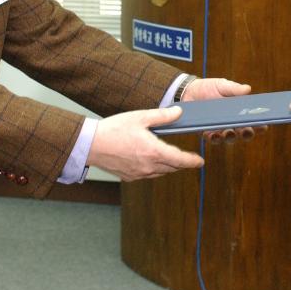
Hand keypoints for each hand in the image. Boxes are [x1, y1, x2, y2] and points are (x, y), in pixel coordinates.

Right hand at [87, 107, 203, 180]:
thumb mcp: (140, 117)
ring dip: (168, 166)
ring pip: (160, 173)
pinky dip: (154, 169)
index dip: (192, 161)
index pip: (180, 160)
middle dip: (181, 163)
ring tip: (170, 157)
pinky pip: (147, 175)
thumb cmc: (113, 129)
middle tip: (187, 158)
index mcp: (153, 151)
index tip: (200, 161)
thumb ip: (162, 116)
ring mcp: (138, 173)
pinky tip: (150, 160)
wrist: (90, 145)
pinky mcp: (129, 176)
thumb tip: (179, 112)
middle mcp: (148, 166)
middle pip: (172, 168)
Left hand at [185, 78, 258, 144]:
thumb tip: (248, 89)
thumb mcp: (222, 85)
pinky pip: (213, 139)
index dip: (259, 125)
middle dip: (247, 133)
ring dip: (232, 137)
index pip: (252, 120)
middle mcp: (231, 122)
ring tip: (230, 133)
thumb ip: (234, 89)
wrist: (188, 91)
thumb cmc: (208, 87)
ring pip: (229, 138)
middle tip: (247, 131)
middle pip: (243, 132)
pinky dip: (215, 138)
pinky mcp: (206, 132)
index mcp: (238, 111)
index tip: (263, 125)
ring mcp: (219, 128)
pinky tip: (215, 135)